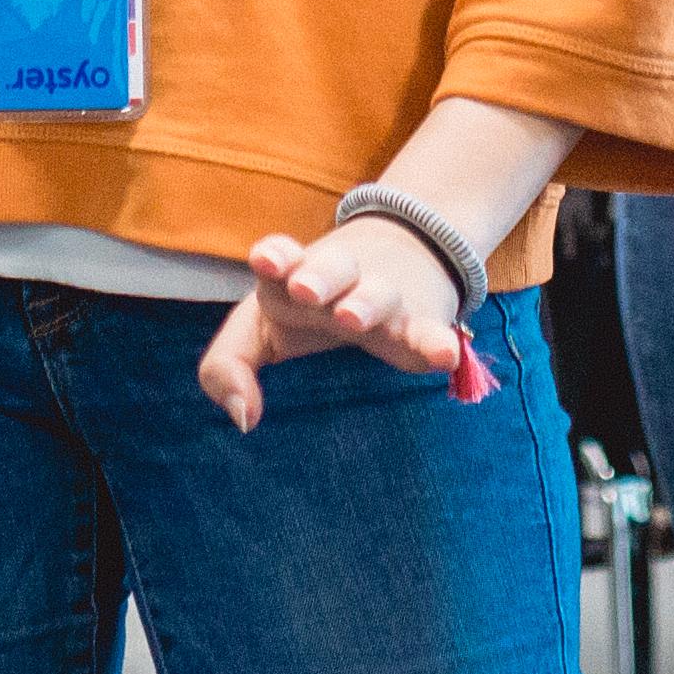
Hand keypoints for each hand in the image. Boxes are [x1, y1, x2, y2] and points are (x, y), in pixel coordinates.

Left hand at [198, 218, 462, 432]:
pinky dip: (437, 341)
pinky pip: (431, 333)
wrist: (399, 254)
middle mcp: (338, 280)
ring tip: (351, 316)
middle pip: (328, 268)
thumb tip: (242, 419)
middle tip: (303, 290)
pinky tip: (444, 353)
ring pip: (376, 294)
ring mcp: (382, 299)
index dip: (275, 256)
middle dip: (315, 276)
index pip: (281, 257)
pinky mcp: (420, 325)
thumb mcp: (260, 330)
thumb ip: (229, 366)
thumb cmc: (307, 309)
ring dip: (364, 302)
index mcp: (294, 276)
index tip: (264, 261)